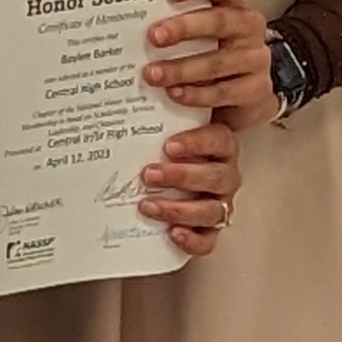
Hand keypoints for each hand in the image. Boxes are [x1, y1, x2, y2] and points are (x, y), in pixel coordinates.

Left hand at [140, 112, 240, 257]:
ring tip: (148, 205)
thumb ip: (152, 123)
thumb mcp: (159, 135)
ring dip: (180, 209)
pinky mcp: (209, 231)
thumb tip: (118, 101)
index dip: (197, 143)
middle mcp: (223, 175)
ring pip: (212, 210)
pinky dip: (192, 239)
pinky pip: (208, 240)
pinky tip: (172, 233)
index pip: (219, 140)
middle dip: (182, 176)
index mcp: (218, 147)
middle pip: (217, 176)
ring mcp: (219, 204)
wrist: (159, 187)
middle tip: (149, 174)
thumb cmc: (163, 155)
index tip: (168, 145)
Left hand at [143, 0, 276, 128]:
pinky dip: (196, 94)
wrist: (245, 96)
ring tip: (154, 74)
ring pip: (218, 61)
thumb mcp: (199, 36)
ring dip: (181, 68)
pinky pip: (223, 91)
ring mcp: (255, 59)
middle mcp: (247, 27)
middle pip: (219, 20)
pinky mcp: (256, 91)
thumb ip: (176, 24)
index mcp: (231, 4)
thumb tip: (132, 24)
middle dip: (183, 28)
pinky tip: (175, 93)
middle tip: (154, 36)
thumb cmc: (214, 57)